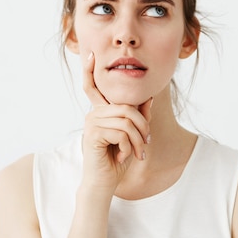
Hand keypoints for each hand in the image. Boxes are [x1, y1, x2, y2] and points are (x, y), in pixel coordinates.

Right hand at [80, 52, 151, 194]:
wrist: (104, 183)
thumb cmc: (117, 160)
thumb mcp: (133, 136)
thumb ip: (138, 117)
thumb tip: (148, 97)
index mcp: (101, 112)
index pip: (92, 87)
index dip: (90, 70)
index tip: (91, 54)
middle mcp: (93, 114)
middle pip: (127, 108)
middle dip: (142, 126)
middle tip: (146, 144)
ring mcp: (91, 123)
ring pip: (127, 120)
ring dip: (138, 140)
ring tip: (138, 153)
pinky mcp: (92, 134)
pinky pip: (121, 132)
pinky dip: (130, 146)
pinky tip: (124, 157)